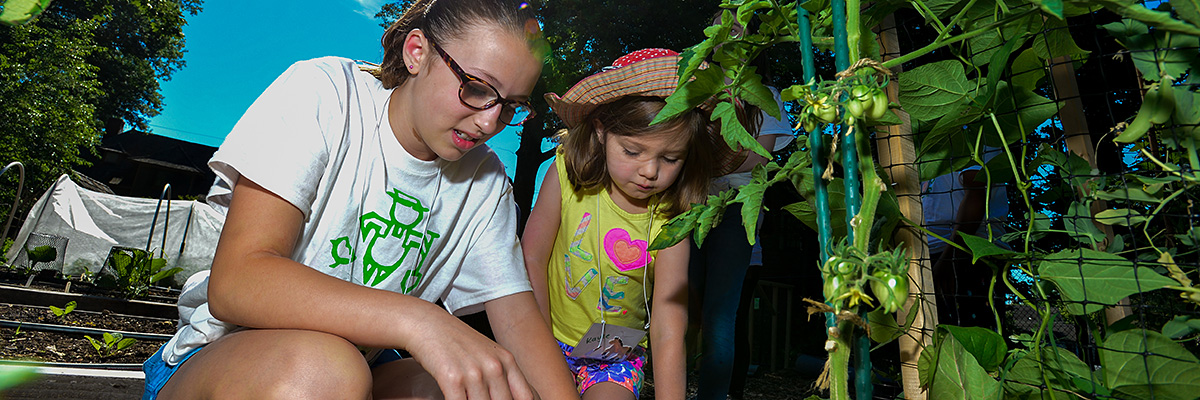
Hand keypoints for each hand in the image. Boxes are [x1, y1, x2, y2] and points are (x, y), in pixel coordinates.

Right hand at [405, 311, 535, 399]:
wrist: (426, 323)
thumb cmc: (456, 341)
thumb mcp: (488, 354)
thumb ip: (504, 376)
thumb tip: (520, 397)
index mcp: (507, 361)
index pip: (527, 396)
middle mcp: (494, 367)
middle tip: (481, 399)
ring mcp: (475, 373)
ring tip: (467, 398)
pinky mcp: (452, 379)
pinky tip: (454, 399)